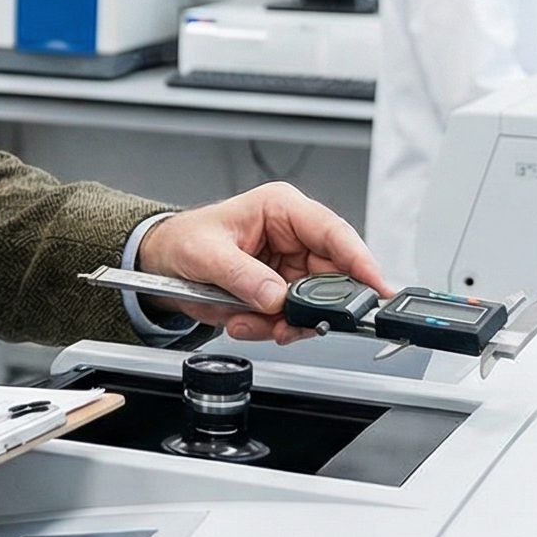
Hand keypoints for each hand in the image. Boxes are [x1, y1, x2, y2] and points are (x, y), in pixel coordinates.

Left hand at [136, 182, 389, 343]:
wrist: (161, 264)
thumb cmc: (183, 240)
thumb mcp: (206, 253)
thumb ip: (243, 275)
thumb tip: (275, 296)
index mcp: (281, 208)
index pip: (333, 232)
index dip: (360, 260)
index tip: (375, 287)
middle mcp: (292, 236)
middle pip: (332, 275)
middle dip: (312, 306)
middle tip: (289, 324)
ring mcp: (289, 267)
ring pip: (313, 305)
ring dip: (283, 322)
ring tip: (245, 321)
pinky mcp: (280, 292)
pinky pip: (291, 318)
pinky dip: (270, 328)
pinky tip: (242, 322)